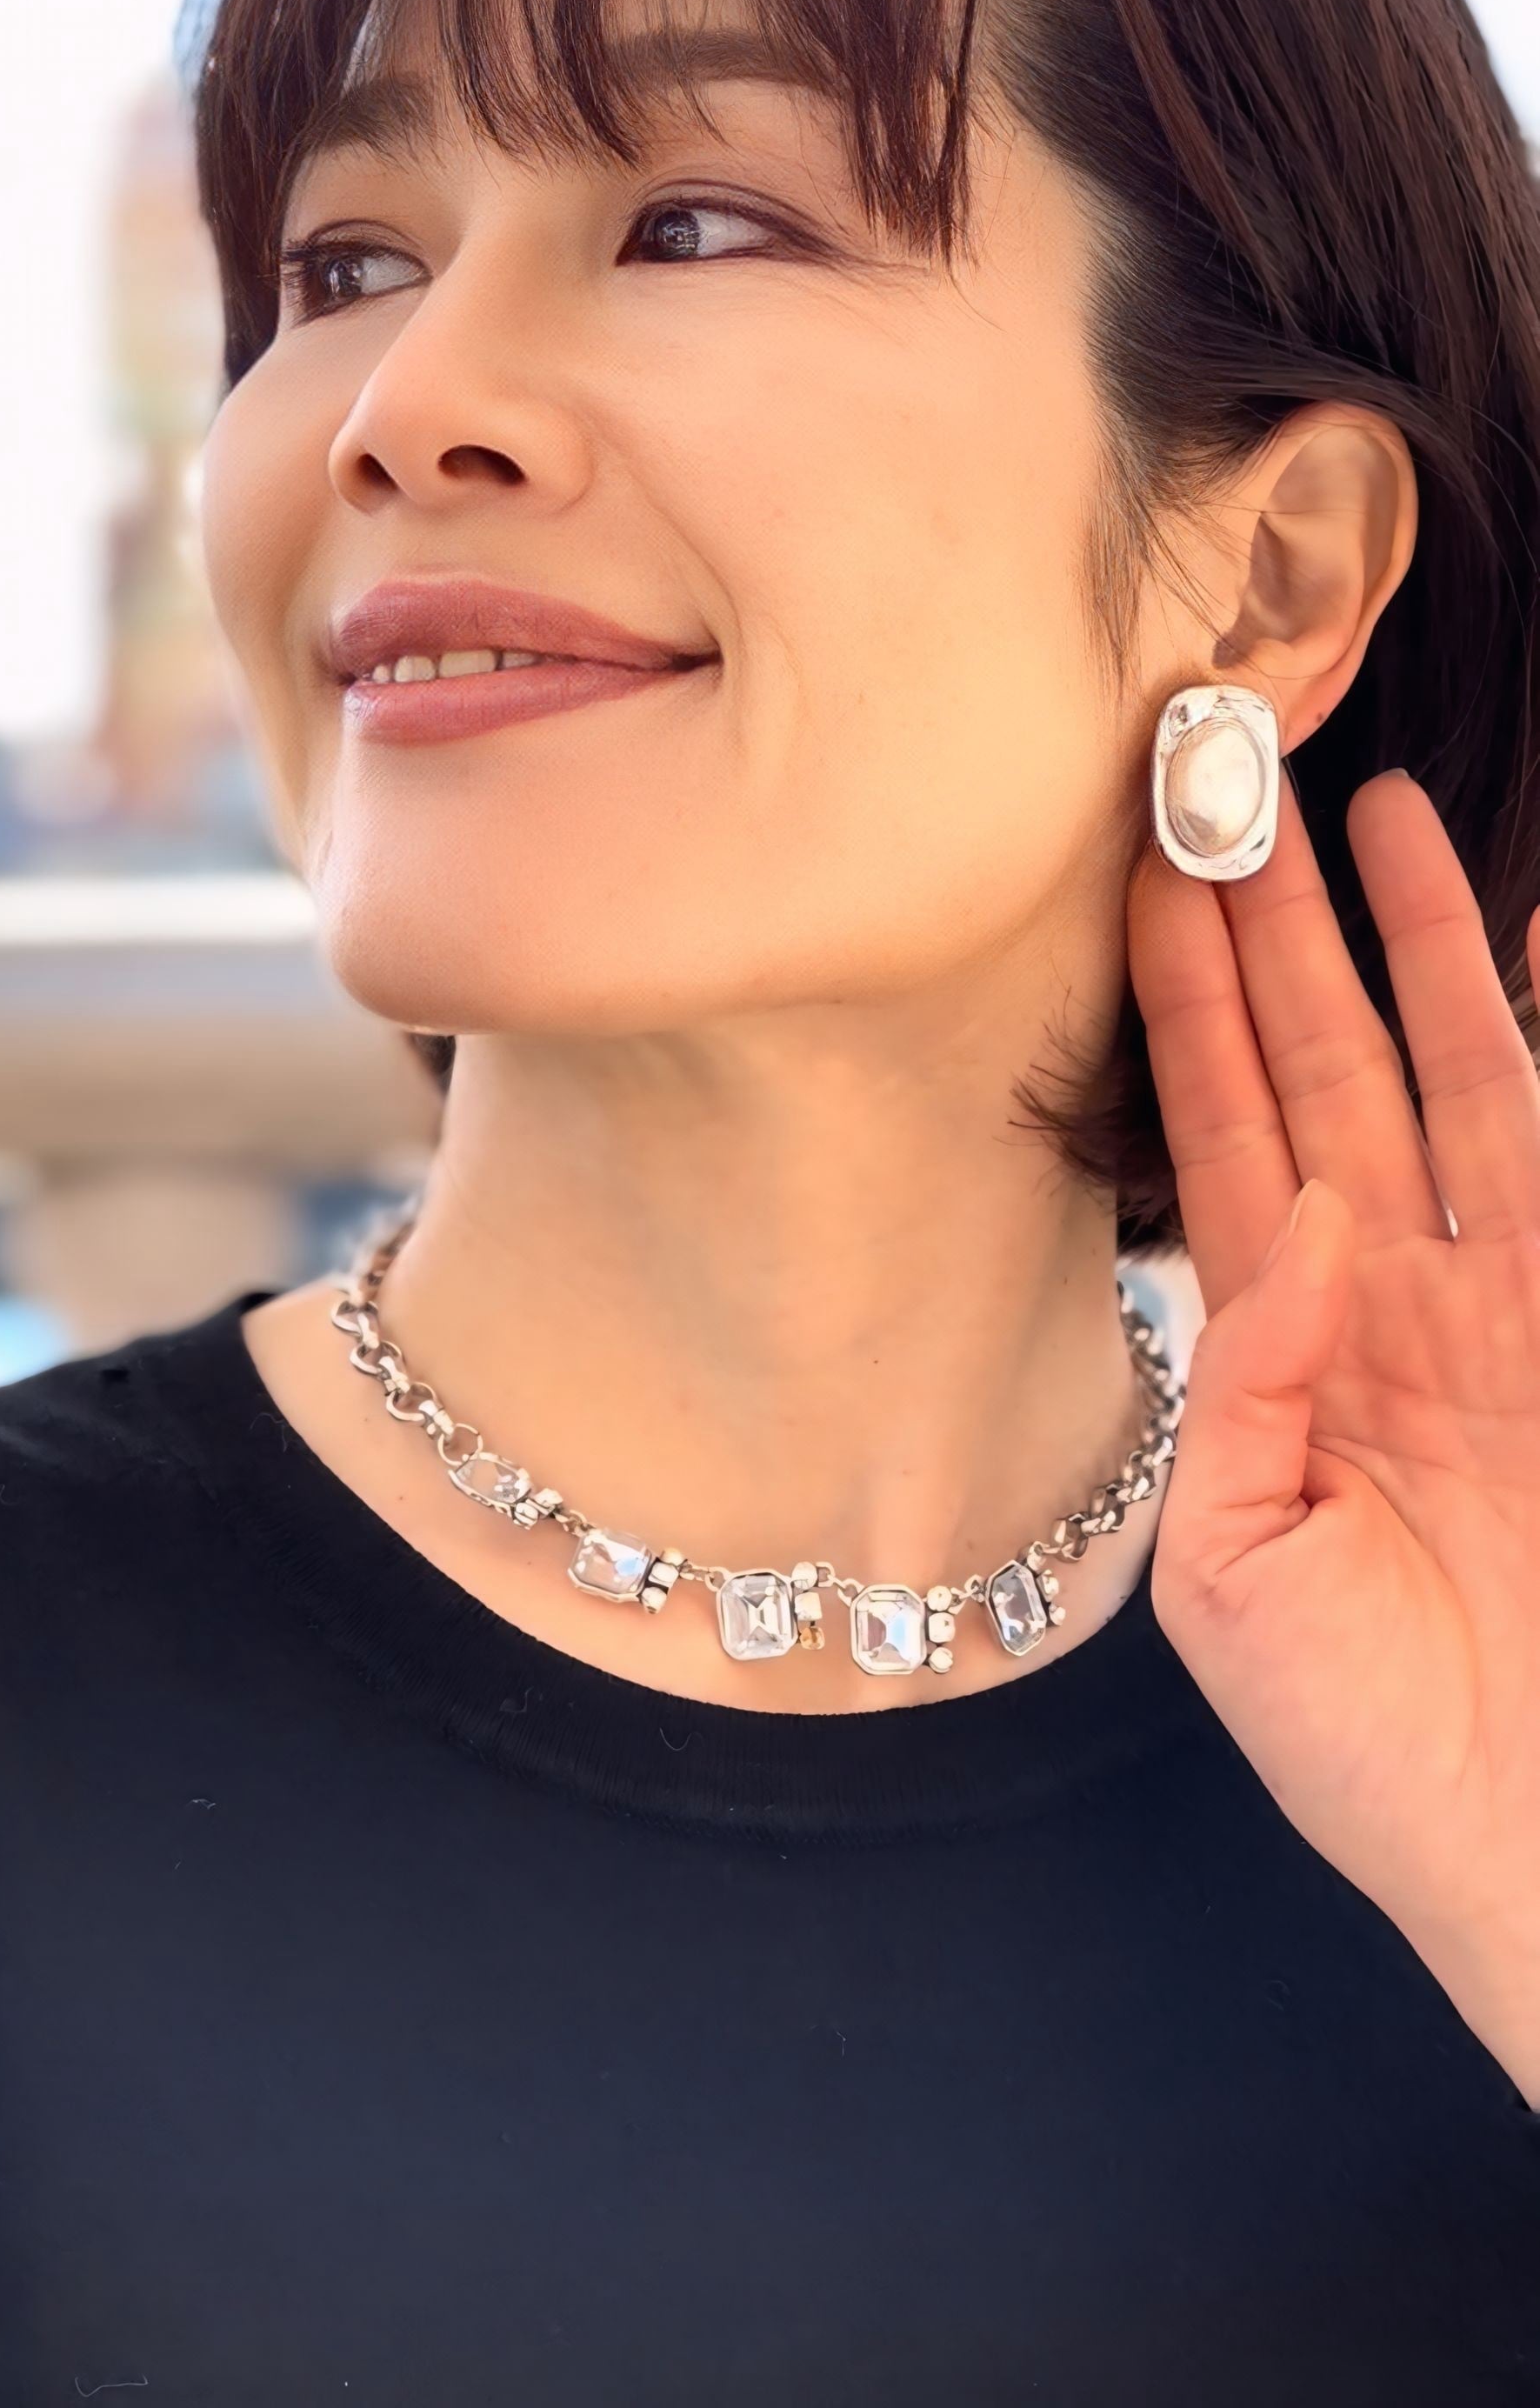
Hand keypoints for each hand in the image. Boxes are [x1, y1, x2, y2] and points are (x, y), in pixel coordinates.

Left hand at [1127, 765, 1539, 2104]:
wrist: (1537, 1856)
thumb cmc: (1374, 1748)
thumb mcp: (1236, 1580)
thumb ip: (1240, 1397)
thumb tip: (1294, 1234)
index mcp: (1292, 1358)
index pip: (1226, 1135)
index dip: (1186, 1006)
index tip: (1143, 881)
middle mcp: (1400, 1306)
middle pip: (1335, 1071)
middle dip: (1284, 934)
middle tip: (1236, 788)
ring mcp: (1512, 1310)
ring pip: (1462, 1081)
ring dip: (1420, 950)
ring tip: (1375, 810)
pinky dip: (1530, 1047)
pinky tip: (1516, 948)